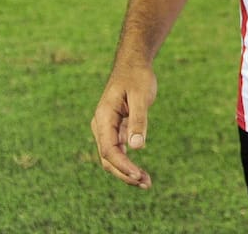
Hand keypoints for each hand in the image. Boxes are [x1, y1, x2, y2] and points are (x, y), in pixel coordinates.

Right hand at [91, 65, 157, 188]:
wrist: (133, 65)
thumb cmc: (137, 77)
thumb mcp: (141, 96)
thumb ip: (139, 120)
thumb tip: (137, 147)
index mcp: (104, 117)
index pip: (109, 149)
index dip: (123, 165)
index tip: (138, 175)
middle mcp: (101, 125)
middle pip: (108, 158)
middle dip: (125, 174)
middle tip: (146, 183)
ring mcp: (106, 129)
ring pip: (112, 157)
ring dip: (126, 172)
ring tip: (146, 182)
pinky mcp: (115, 130)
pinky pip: (118, 151)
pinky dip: (128, 163)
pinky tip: (140, 172)